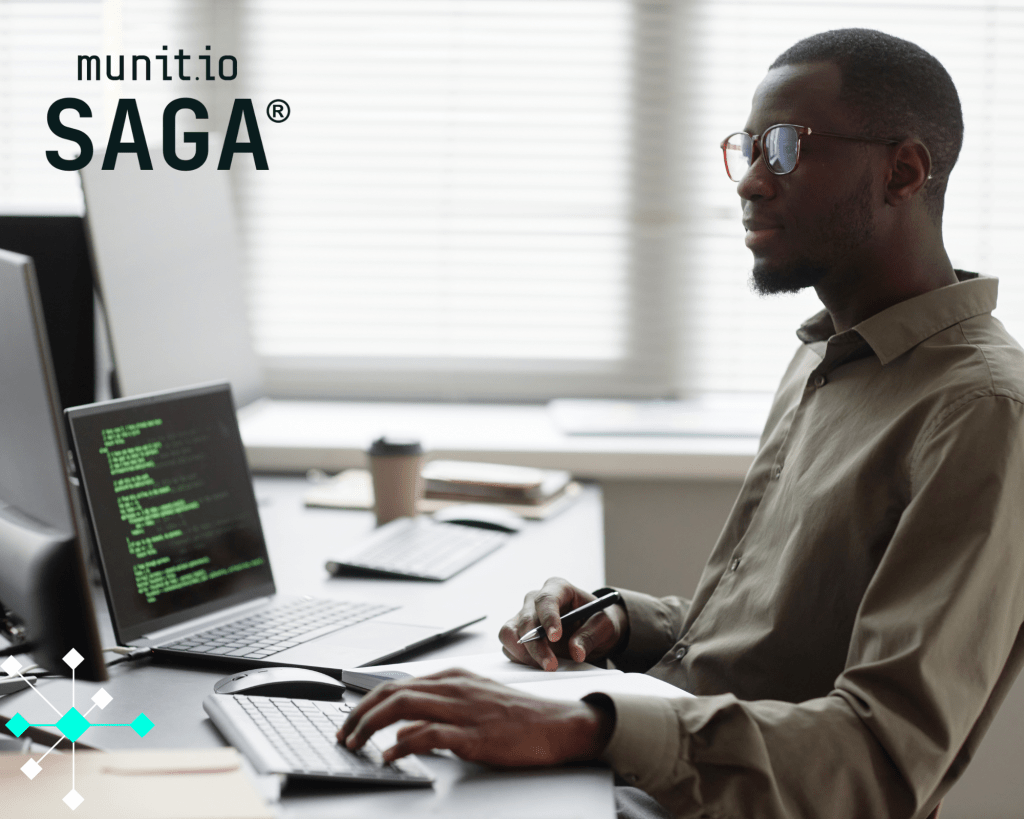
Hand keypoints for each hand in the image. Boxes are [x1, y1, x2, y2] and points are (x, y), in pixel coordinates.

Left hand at [336, 668, 613, 765]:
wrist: (558, 725)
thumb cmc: (520, 717)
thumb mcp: (477, 700)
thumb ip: (443, 707)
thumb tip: (404, 727)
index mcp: (454, 677)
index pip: (398, 683)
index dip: (367, 702)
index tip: (350, 720)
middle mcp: (455, 687)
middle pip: (393, 692)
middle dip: (359, 713)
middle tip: (343, 735)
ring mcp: (463, 710)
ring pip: (403, 707)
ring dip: (371, 726)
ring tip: (355, 743)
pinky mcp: (474, 734)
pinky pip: (429, 735)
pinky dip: (403, 743)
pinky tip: (390, 755)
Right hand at [498, 577, 628, 670]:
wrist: (591, 629)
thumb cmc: (596, 620)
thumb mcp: (604, 625)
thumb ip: (590, 635)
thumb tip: (576, 651)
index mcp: (558, 588)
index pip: (546, 599)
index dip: (548, 618)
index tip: (555, 637)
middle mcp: (536, 599)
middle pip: (527, 620)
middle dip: (536, 645)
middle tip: (551, 665)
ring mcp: (523, 616)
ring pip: (509, 632)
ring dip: (523, 653)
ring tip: (545, 667)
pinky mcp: (517, 634)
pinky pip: (509, 646)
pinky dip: (520, 659)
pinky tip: (537, 666)